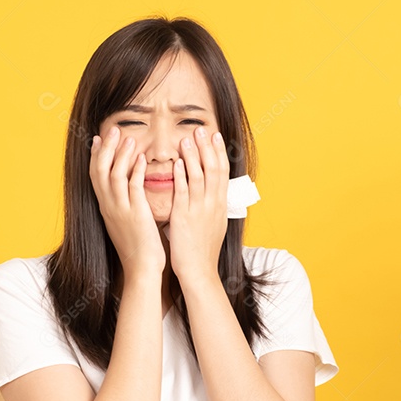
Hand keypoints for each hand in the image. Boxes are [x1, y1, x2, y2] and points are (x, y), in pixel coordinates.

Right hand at [89, 126, 165, 275]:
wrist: (141, 269)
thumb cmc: (138, 247)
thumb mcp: (125, 222)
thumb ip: (125, 204)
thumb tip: (128, 189)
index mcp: (106, 207)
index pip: (95, 176)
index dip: (95, 155)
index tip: (98, 138)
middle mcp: (109, 206)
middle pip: (99, 170)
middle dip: (106, 148)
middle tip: (114, 129)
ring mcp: (120, 210)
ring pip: (114, 175)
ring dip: (121, 155)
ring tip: (130, 138)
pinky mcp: (135, 214)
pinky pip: (133, 187)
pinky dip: (136, 171)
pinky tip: (142, 159)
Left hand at [167, 126, 228, 282]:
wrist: (199, 270)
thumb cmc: (202, 249)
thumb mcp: (214, 224)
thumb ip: (212, 206)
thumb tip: (213, 192)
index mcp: (220, 204)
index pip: (222, 172)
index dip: (218, 152)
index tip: (214, 136)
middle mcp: (213, 204)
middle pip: (213, 169)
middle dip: (208, 148)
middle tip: (201, 129)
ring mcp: (200, 209)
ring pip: (199, 177)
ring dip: (193, 156)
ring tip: (187, 139)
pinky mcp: (185, 217)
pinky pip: (184, 192)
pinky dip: (182, 176)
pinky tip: (177, 163)